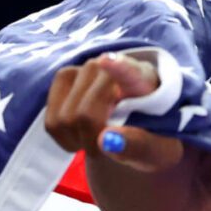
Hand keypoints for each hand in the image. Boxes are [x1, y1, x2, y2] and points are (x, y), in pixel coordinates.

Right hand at [45, 52, 182, 172]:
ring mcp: (83, 69)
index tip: (107, 61)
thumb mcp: (158, 149)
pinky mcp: (63, 78)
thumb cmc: (152, 133)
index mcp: (143, 80)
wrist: (139, 121)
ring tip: (98, 136)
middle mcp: (109, 66)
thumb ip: (139, 146)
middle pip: (85, 115)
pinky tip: (82, 132)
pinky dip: (65, 139)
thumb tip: (106, 141)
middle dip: (93, 141)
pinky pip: (51, 122)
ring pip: (64, 120)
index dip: (117, 67)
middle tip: (110, 144)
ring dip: (79, 141)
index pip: (130, 73)